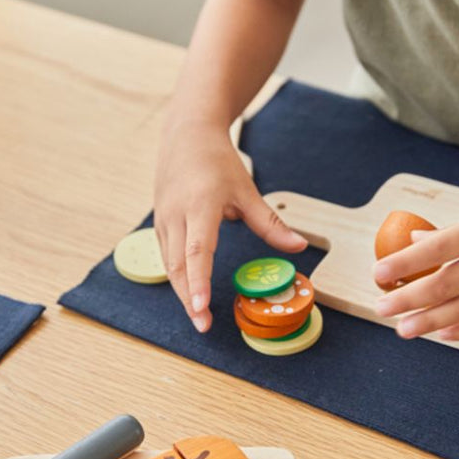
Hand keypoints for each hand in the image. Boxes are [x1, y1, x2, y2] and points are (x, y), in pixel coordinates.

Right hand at [154, 119, 306, 331]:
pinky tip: (189, 292)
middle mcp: (176, 215)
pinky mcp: (160, 222)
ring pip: (169, 264)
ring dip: (182, 291)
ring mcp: (163, 219)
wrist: (186, 133)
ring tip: (198, 316)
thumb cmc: (218, 161)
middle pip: (178, 265)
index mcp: (200, 205)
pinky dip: (177, 276)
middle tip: (203, 325)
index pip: (197, 250)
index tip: (201, 307)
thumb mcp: (247, 190)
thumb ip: (270, 224)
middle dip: (189, 298)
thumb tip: (298, 247)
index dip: (198, 281)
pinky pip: (166, 255)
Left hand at [372, 185, 458, 339]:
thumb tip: (415, 242)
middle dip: (408, 299)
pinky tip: (443, 335)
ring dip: (430, 321)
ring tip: (403, 329)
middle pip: (445, 283)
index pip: (435, 249)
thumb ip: (454, 234)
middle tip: (381, 308)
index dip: (404, 263)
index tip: (378, 272)